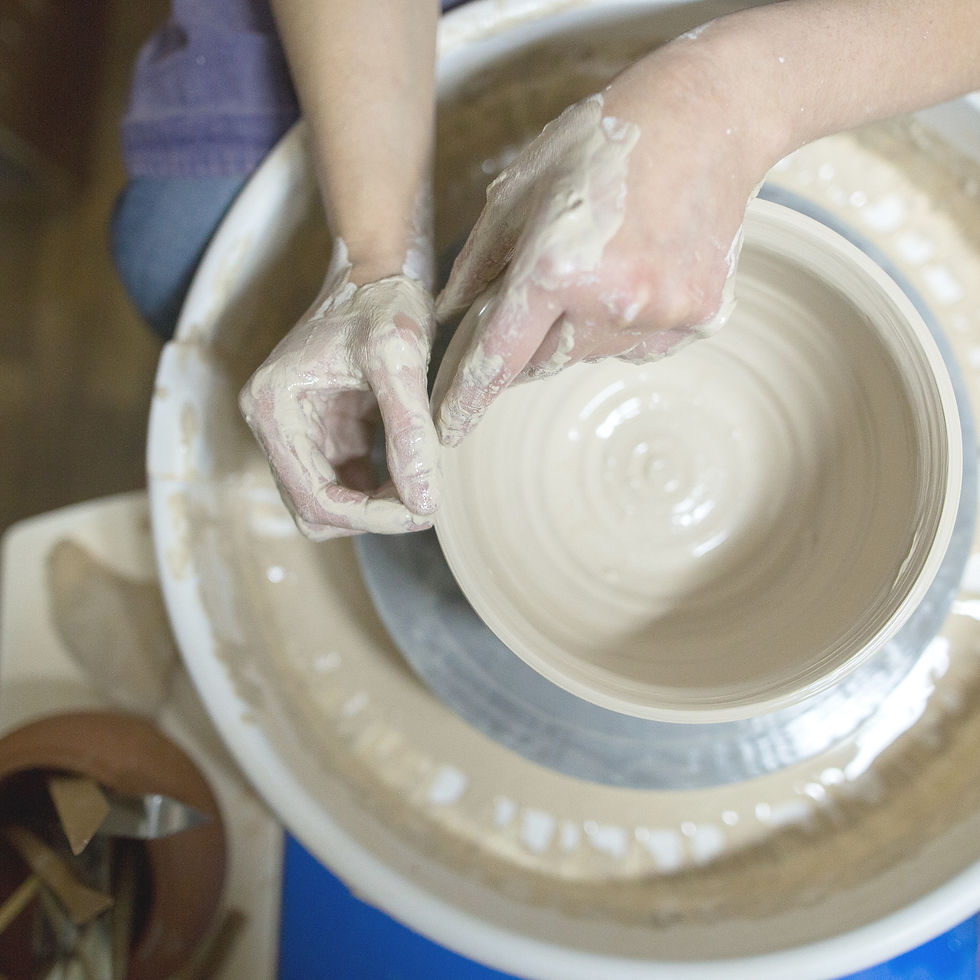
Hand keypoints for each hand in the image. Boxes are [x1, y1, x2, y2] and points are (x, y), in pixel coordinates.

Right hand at [239, 245, 439, 539]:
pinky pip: (345, 481)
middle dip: (370, 516)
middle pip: (315, 509)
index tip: (421, 512)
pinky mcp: (322, 429)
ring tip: (424, 483)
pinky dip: (379, 488)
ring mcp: (295, 428)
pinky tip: (414, 469)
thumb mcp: (400, 359)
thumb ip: (410, 431)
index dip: (369, 518)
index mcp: (273, 408)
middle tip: (425, 503)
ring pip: (330, 501)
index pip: (314, 498)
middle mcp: (272, 423)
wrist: (381, 266)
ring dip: (375, 506)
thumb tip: (424, 503)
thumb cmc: (386, 300)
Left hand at [433, 40, 772, 445]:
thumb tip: (451, 318)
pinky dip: (621, 324)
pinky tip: (635, 271)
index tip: (448, 429)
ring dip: (575, 329)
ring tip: (596, 264)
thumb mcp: (520, 189)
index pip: (499, 356)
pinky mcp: (699, 320)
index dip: (468, 397)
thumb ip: (479, 263)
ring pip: (590, 356)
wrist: (711, 119)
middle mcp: (612, 303)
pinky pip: (637, 345)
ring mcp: (662, 316)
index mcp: (557, 266)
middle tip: (537, 296)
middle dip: (524, 342)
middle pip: (542, 361)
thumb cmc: (603, 143)